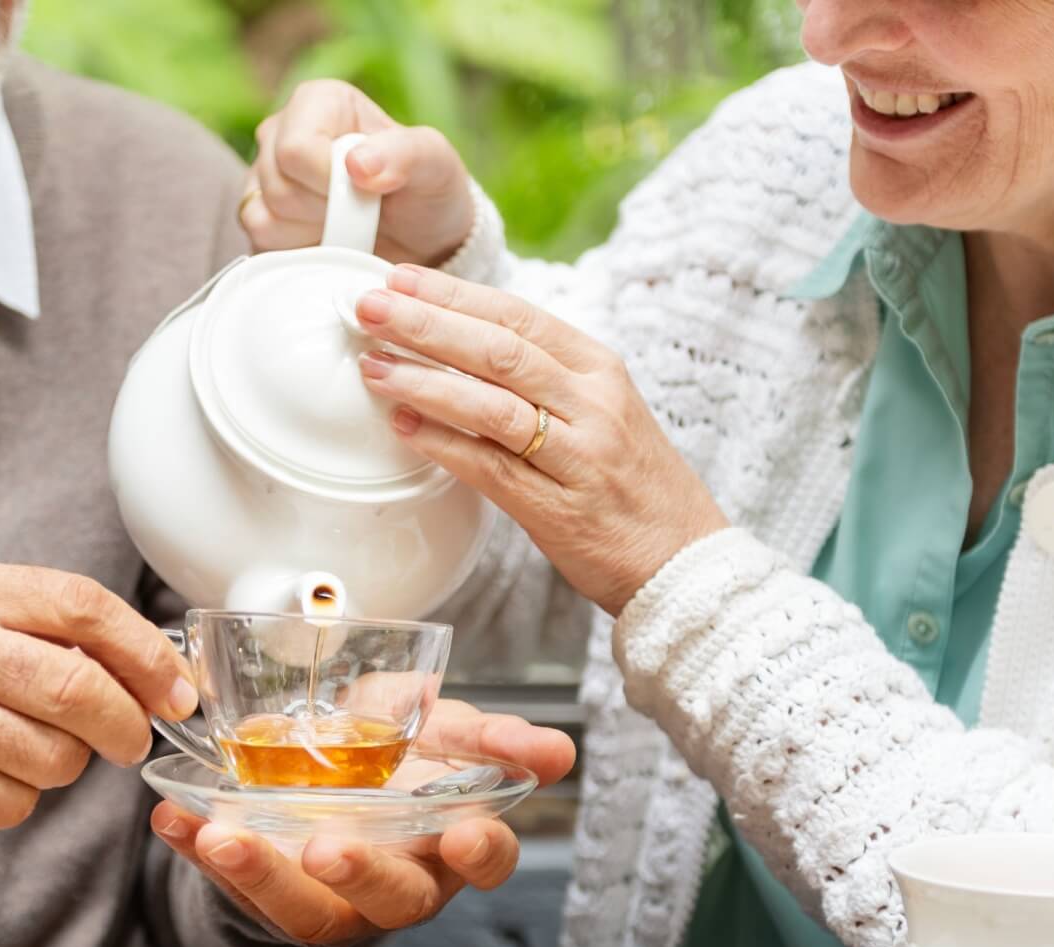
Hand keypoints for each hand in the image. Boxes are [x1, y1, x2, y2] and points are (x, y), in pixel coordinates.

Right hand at [0, 561, 196, 827]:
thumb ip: (59, 628)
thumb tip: (163, 670)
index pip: (83, 606)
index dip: (146, 652)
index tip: (177, 690)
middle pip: (74, 686)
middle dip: (125, 722)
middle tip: (132, 738)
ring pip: (51, 754)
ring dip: (68, 763)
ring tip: (39, 748)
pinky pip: (12, 801)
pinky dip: (21, 797)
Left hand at [151, 700, 574, 946]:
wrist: (332, 771)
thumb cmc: (399, 760)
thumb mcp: (445, 732)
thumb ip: (490, 737)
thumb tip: (551, 749)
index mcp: (450, 844)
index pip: (482, 861)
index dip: (479, 851)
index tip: (465, 831)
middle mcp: (395, 879)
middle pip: (389, 895)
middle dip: (361, 874)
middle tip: (326, 848)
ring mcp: (328, 893)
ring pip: (303, 906)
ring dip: (260, 873)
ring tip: (220, 835)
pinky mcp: (267, 890)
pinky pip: (231, 881)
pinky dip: (198, 849)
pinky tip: (173, 816)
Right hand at [243, 80, 473, 265]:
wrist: (421, 240)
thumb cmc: (426, 191)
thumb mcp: (435, 164)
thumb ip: (405, 154)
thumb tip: (357, 166)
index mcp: (319, 101)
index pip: (296, 148)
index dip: (327, 182)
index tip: (365, 192)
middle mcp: (281, 131)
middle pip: (279, 185)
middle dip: (325, 211)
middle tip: (362, 210)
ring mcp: (263, 174)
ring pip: (263, 216)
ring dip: (313, 231)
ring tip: (348, 222)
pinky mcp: (256, 214)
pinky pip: (258, 239)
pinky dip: (297, 249)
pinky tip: (328, 237)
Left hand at [353, 265, 729, 617]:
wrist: (683, 560)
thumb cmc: (632, 484)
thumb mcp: (602, 411)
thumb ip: (543, 378)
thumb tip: (461, 343)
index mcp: (600, 370)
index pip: (518, 315)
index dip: (454, 295)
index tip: (401, 280)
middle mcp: (592, 404)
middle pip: (499, 350)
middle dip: (427, 324)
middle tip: (370, 308)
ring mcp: (578, 456)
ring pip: (492, 405)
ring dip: (425, 382)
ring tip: (375, 367)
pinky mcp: (558, 509)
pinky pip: (490, 468)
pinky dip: (442, 444)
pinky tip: (403, 428)